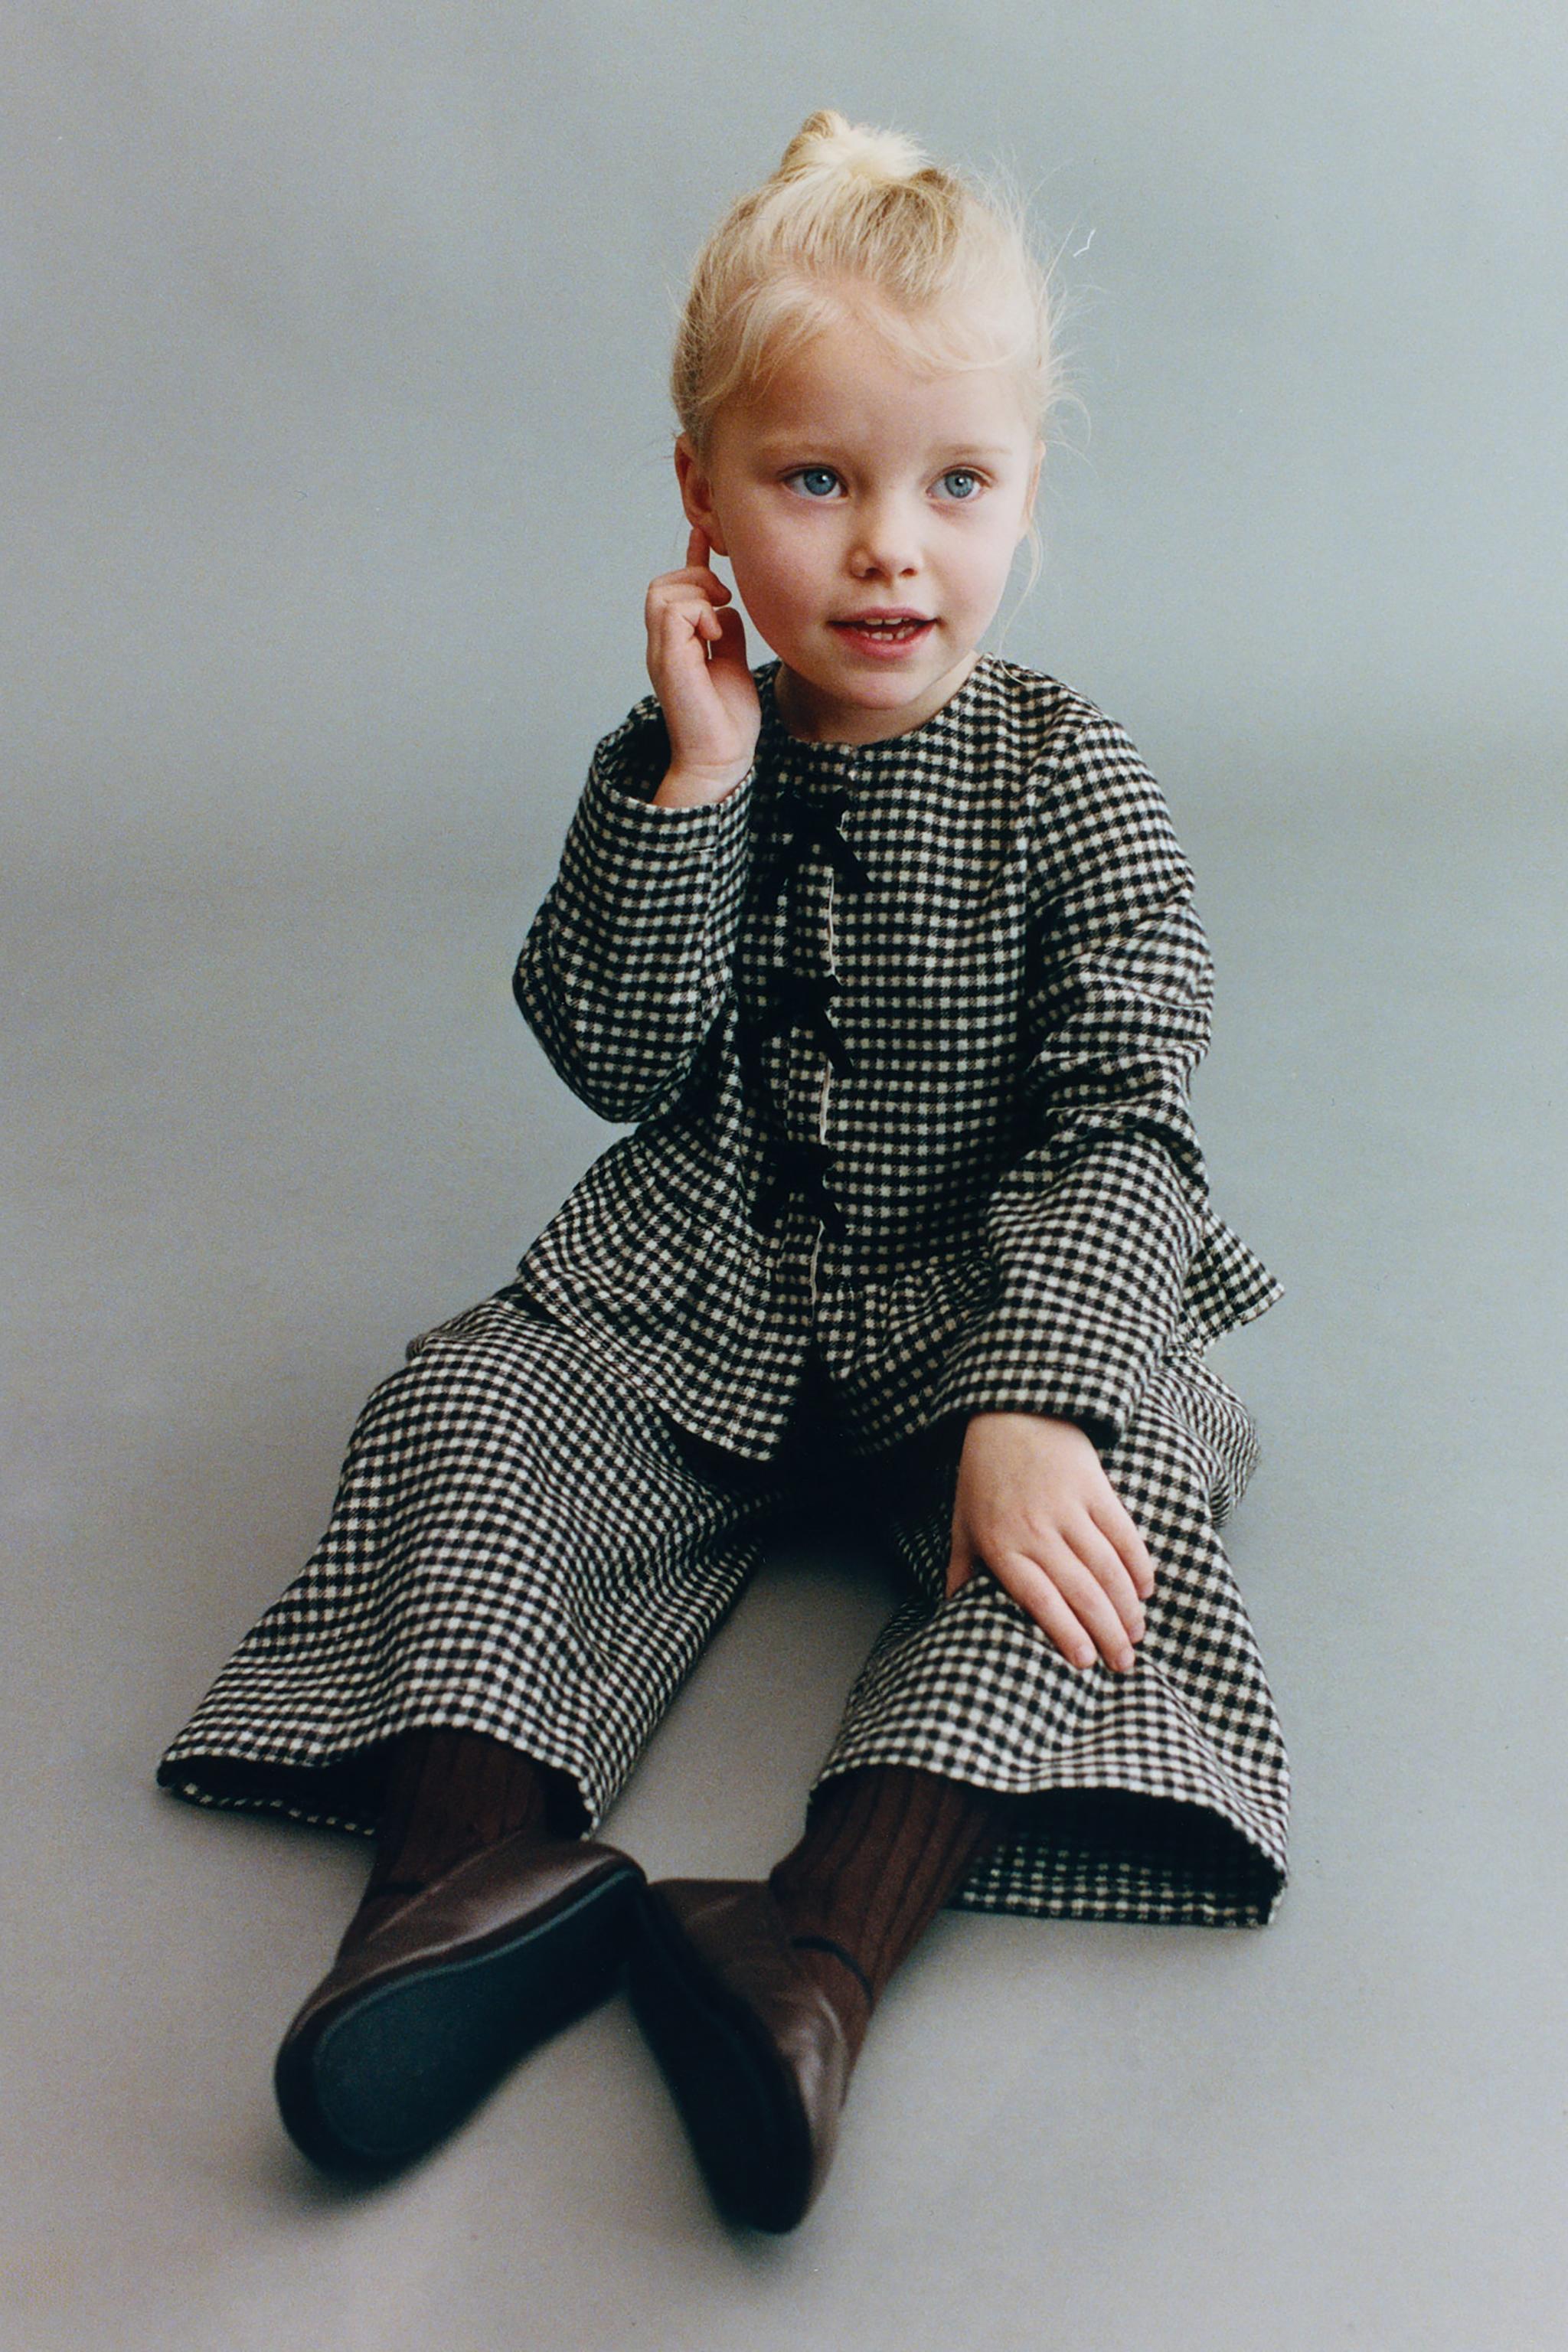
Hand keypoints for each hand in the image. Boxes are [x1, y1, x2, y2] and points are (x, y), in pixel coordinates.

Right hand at [646, 525, 760, 804]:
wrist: (722, 759)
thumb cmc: (727, 720)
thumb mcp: (731, 662)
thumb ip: (724, 632)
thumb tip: (725, 606)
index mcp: (676, 644)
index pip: (674, 590)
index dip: (692, 560)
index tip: (707, 537)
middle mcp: (663, 645)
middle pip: (662, 583)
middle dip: (696, 578)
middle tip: (722, 601)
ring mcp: (662, 653)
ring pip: (663, 592)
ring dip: (697, 596)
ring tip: (716, 622)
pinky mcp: (669, 662)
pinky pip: (672, 611)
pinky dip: (698, 612)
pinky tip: (713, 635)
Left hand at [946, 1413, 1155, 1672]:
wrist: (1010, 1411)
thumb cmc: (983, 1473)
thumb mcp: (962, 1520)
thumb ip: (962, 1568)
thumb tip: (951, 1609)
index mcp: (1001, 1543)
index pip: (1039, 1599)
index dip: (1065, 1632)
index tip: (1084, 1662)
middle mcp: (1036, 1529)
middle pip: (1080, 1592)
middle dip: (1106, 1633)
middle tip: (1122, 1662)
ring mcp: (1068, 1507)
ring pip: (1106, 1568)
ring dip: (1126, 1606)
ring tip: (1136, 1634)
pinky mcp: (1094, 1487)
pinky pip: (1123, 1534)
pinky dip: (1138, 1565)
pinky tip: (1146, 1590)